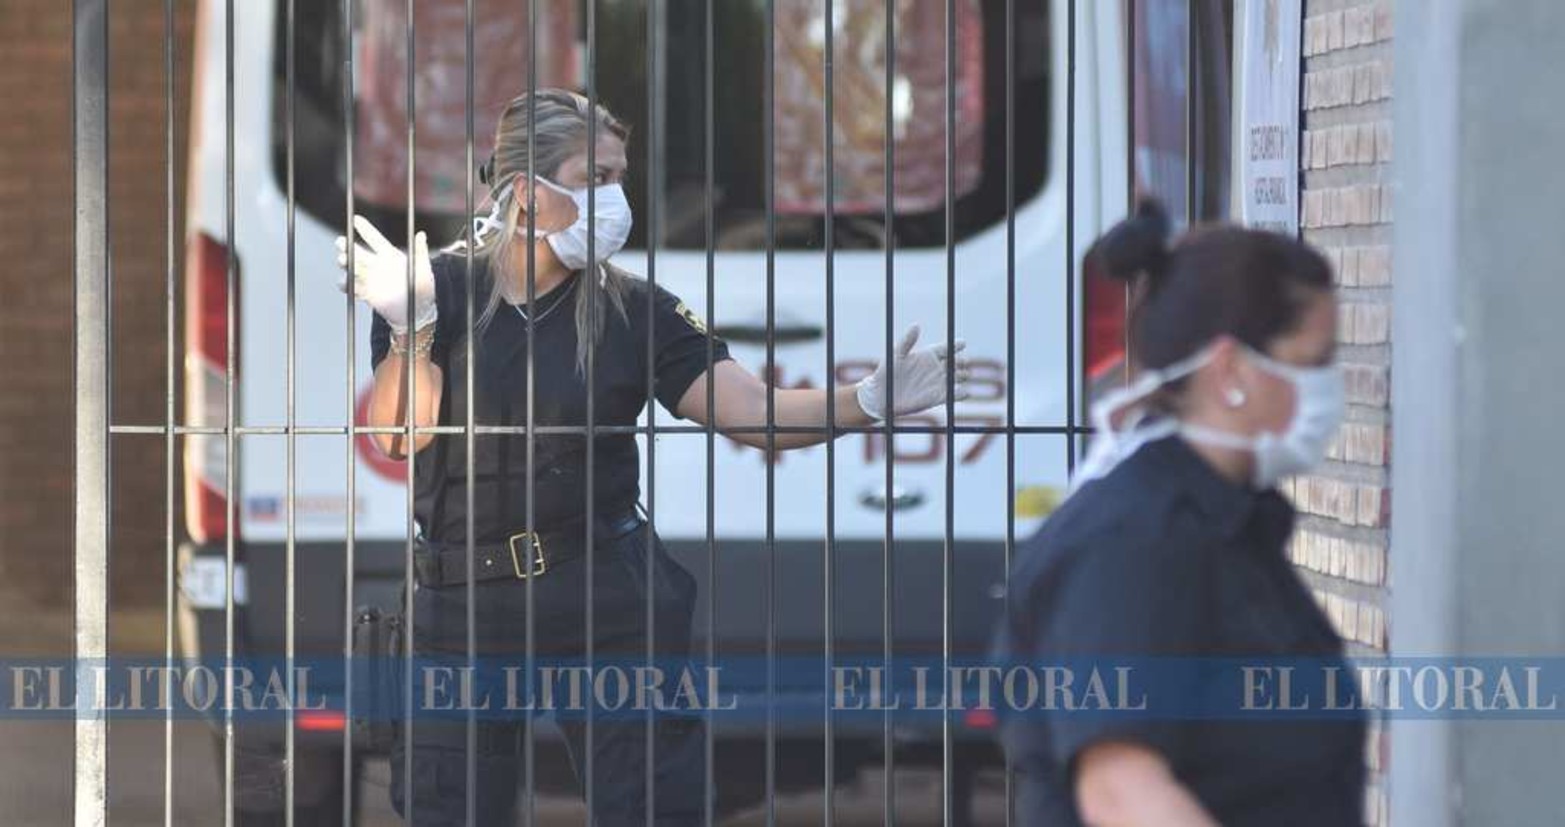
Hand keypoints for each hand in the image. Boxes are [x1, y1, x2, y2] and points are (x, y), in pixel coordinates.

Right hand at [334, 215, 436, 334]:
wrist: (417, 312)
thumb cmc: (423, 288)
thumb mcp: (424, 269)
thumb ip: (420, 252)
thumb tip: (421, 234)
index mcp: (389, 256)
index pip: (374, 239)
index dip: (365, 229)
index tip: (356, 219)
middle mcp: (377, 265)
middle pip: (356, 251)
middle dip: (346, 245)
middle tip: (341, 242)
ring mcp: (370, 279)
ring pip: (351, 267)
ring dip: (345, 263)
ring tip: (344, 261)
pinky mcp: (366, 293)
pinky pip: (351, 287)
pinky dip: (346, 284)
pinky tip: (346, 282)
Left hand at [855, 325, 971, 420]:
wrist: (882, 396)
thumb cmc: (887, 373)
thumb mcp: (896, 355)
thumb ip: (907, 341)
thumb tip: (916, 325)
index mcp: (928, 355)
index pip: (947, 348)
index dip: (956, 345)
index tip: (962, 343)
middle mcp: (936, 368)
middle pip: (957, 362)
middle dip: (961, 361)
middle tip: (960, 362)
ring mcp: (938, 383)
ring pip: (959, 377)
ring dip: (963, 376)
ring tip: (961, 376)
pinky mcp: (938, 398)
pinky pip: (954, 395)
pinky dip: (961, 393)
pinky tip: (961, 392)